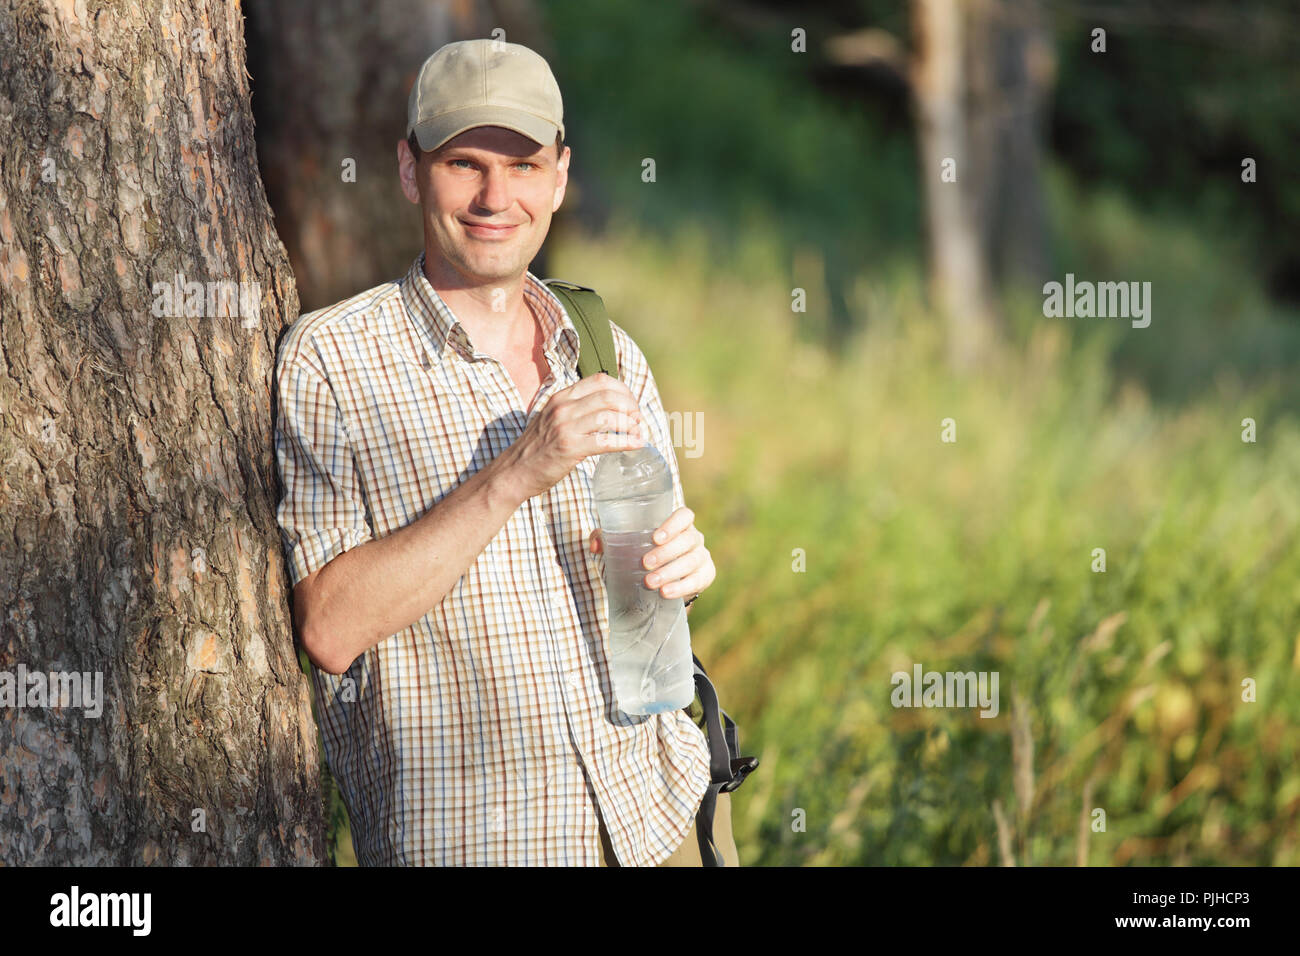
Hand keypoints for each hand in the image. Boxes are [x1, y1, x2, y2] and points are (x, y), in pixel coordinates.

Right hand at [499, 372, 644, 500]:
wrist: (515, 471)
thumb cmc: (538, 447)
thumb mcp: (553, 418)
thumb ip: (575, 409)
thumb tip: (608, 407)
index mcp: (562, 397)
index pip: (600, 380)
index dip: (623, 390)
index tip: (631, 404)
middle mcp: (564, 407)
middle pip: (609, 396)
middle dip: (631, 406)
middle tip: (638, 419)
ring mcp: (566, 427)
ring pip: (610, 417)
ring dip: (630, 425)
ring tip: (638, 433)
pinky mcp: (570, 447)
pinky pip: (606, 442)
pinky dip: (626, 442)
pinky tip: (636, 445)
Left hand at [588, 506, 714, 601]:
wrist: (661, 583)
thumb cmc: (641, 555)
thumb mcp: (625, 545)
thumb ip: (606, 539)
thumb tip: (594, 545)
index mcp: (677, 525)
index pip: (685, 516)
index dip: (673, 524)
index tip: (655, 537)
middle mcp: (694, 537)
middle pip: (688, 540)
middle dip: (666, 553)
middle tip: (645, 564)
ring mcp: (702, 556)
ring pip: (692, 561)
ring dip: (671, 572)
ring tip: (650, 583)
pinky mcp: (706, 576)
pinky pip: (698, 580)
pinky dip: (682, 587)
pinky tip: (666, 593)